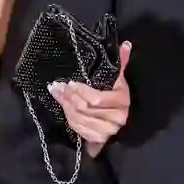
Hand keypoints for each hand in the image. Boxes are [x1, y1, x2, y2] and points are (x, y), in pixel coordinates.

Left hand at [51, 42, 130, 157]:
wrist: (121, 122)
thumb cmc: (117, 96)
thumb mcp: (118, 80)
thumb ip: (121, 63)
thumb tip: (126, 45)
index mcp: (122, 100)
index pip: (96, 99)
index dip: (80, 91)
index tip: (68, 83)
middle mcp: (117, 118)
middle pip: (86, 108)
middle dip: (69, 97)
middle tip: (57, 87)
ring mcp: (108, 131)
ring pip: (80, 118)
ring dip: (66, 106)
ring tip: (57, 94)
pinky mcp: (99, 139)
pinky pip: (79, 128)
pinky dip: (69, 118)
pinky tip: (65, 108)